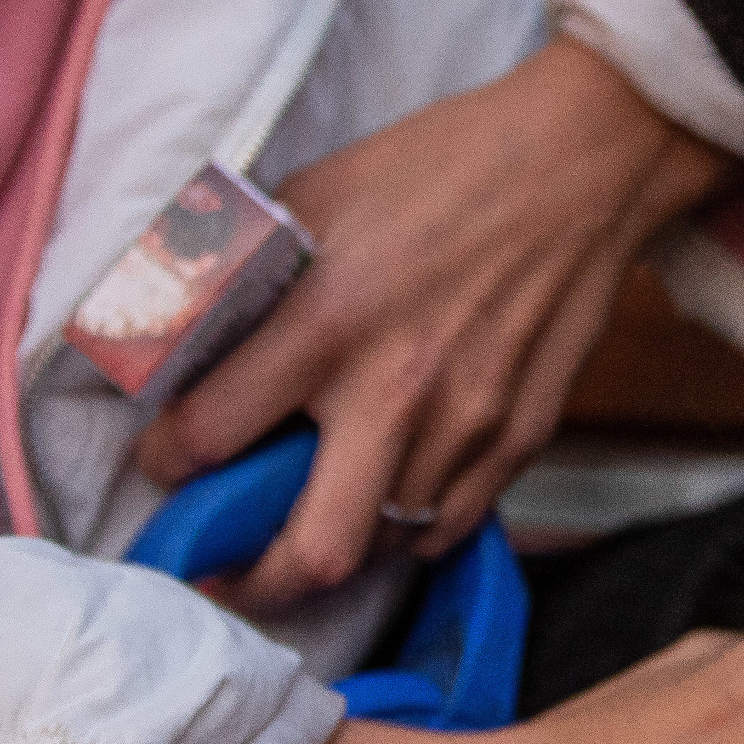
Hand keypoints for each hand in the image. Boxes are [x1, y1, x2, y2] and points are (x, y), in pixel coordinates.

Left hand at [135, 40, 731, 612]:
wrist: (578, 160)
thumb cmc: (438, 166)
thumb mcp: (314, 193)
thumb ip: (247, 273)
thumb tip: (179, 333)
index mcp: (327, 317)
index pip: (211, 434)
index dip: (167, 462)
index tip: (165, 463)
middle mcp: (397, 388)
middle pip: (315, 551)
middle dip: (253, 583)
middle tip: (223, 572)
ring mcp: (469, 422)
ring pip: (385, 548)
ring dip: (333, 548)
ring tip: (303, 526)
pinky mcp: (523, 435)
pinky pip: (451, 526)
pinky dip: (405, 527)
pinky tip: (384, 497)